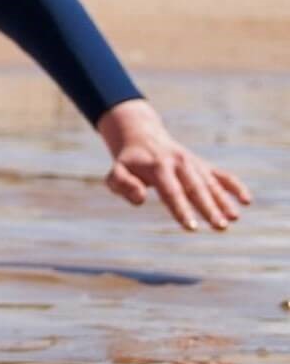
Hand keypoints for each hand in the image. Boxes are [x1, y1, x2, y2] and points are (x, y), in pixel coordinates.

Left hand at [96, 98, 251, 231]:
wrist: (143, 136)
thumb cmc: (128, 162)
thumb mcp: (116, 171)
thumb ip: (122, 184)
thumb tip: (140, 199)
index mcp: (158, 166)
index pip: (171, 191)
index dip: (181, 210)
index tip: (191, 228)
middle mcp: (179, 163)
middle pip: (196, 188)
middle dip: (208, 208)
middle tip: (220, 227)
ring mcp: (194, 163)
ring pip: (211, 184)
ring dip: (223, 201)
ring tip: (233, 218)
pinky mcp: (203, 165)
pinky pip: (222, 175)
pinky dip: (235, 186)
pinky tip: (246, 200)